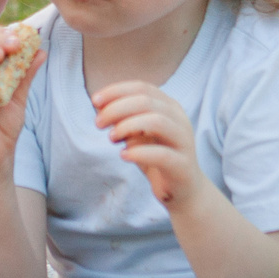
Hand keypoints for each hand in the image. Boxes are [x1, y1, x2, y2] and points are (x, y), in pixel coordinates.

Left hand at [92, 81, 204, 207]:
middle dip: (117, 108)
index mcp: (169, 107)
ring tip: (111, 137)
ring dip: (128, 126)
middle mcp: (179, 119)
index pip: (142, 87)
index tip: (95, 101)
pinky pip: (162, 155)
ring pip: (157, 122)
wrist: (184, 190)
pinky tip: (124, 155)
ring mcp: (184, 141)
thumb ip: (123, 119)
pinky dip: (139, 153)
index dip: (116, 91)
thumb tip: (99, 104)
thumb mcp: (137, 135)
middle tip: (98, 123)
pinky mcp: (183, 165)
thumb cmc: (156, 158)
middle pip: (147, 101)